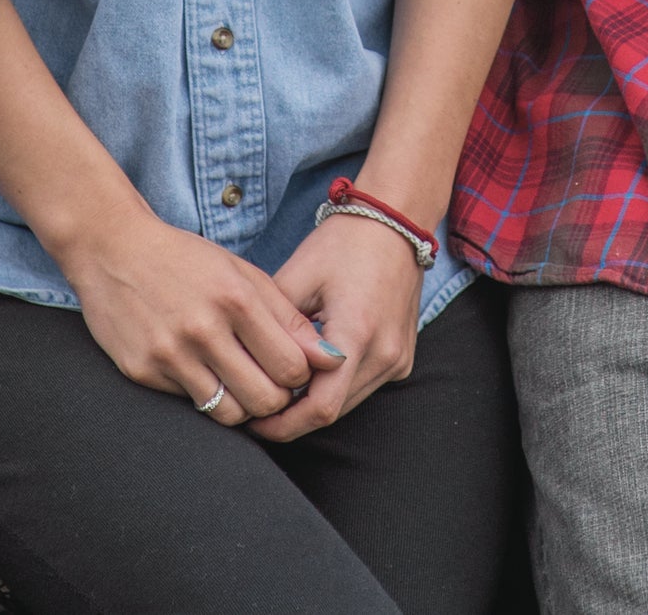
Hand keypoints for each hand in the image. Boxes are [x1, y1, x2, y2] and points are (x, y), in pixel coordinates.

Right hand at [56, 206, 333, 426]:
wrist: (113, 248)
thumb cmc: (186, 260)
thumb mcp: (242, 273)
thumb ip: (287, 317)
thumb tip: (330, 359)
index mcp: (236, 299)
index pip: (292, 367)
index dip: (301, 375)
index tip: (292, 367)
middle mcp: (204, 329)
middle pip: (266, 399)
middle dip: (276, 398)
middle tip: (270, 382)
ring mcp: (170, 354)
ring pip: (229, 413)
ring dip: (243, 406)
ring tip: (240, 384)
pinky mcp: (143, 372)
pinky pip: (190, 404)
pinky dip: (204, 395)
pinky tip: (201, 371)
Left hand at [253, 212, 426, 440]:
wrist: (395, 222)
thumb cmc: (342, 243)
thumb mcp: (296, 277)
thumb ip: (272, 327)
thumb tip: (245, 365)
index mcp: (357, 333)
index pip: (319, 407)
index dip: (283, 424)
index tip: (253, 421)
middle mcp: (384, 354)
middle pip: (332, 411)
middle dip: (293, 417)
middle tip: (257, 410)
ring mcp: (398, 358)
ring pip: (348, 404)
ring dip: (314, 404)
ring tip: (279, 391)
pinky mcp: (402, 357)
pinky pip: (363, 387)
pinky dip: (335, 388)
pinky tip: (310, 373)